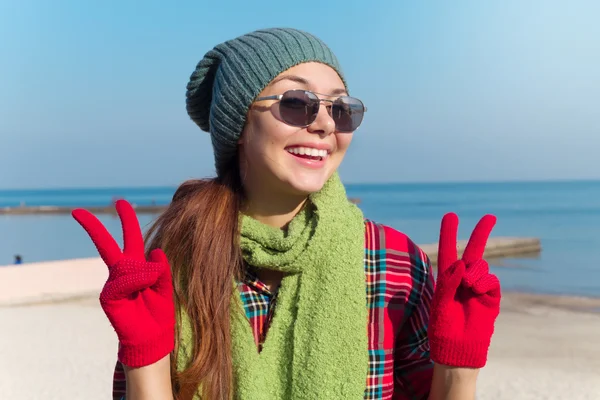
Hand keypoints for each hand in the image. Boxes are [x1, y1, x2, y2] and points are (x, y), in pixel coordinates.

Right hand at [72, 200, 174, 367]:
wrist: (152, 339)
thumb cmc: (159, 314)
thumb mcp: (166, 287)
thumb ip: (161, 269)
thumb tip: (153, 250)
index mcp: (137, 268)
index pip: (130, 240)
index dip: (127, 220)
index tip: (121, 202)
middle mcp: (122, 273)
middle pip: (111, 244)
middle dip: (104, 224)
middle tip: (97, 205)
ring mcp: (113, 284)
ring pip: (127, 266)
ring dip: (144, 274)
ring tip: (152, 285)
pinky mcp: (108, 296)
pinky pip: (123, 280)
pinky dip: (137, 281)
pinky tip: (145, 287)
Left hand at [428, 213, 500, 368]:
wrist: (458, 350)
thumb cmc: (442, 329)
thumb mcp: (440, 303)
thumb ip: (449, 281)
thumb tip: (462, 262)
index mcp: (446, 279)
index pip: (448, 251)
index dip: (449, 233)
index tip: (451, 215)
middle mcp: (463, 280)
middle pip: (473, 251)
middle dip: (481, 234)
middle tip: (491, 216)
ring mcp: (478, 288)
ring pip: (481, 266)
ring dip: (474, 272)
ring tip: (467, 287)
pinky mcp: (491, 297)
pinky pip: (490, 280)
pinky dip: (483, 282)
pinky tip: (476, 291)